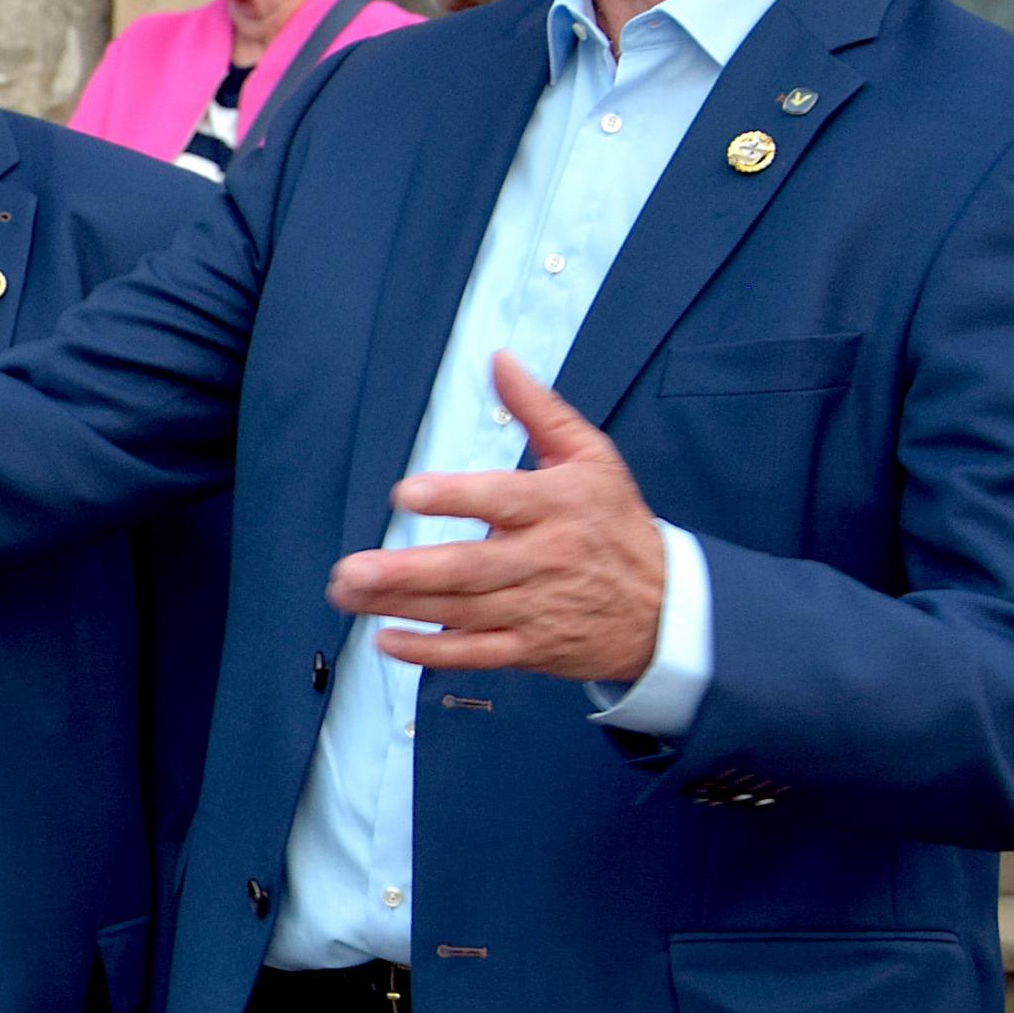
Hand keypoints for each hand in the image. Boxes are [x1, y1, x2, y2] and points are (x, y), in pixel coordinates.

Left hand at [327, 352, 665, 683]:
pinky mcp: (531, 648)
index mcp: (557, 505)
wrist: (666, 608)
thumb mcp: (591, 457)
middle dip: (406, 571)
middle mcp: (543, 558)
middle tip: (350, 569)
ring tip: (347, 594)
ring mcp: (535, 607)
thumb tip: (499, 359)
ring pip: (462, 610)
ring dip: (401, 605)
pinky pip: (475, 653)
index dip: (454, 498)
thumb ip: (540, 409)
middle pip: (470, 567)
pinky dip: (431, 652)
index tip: (405, 493)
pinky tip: (387, 641)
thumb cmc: (615, 523)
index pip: (501, 499)